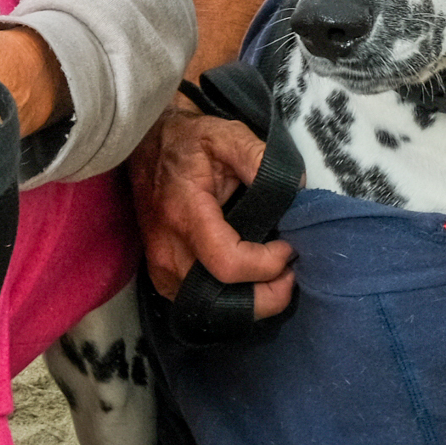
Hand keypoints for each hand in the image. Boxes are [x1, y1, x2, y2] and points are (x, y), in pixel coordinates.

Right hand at [128, 100, 295, 318]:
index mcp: (185, 213)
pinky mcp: (161, 277)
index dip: (267, 265)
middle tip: (291, 272)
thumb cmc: (189, 141)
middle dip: (267, 293)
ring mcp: (161, 267)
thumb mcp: (228, 135)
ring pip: (212, 308)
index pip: (229, 263)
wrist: (148, 144)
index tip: (289, 247)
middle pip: (222, 298)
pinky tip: (248, 280)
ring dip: (250, 300)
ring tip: (274, 274)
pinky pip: (199, 305)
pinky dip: (229, 301)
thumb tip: (297, 191)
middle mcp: (167, 249)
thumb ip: (261, 159)